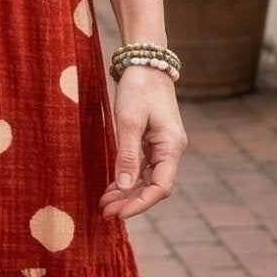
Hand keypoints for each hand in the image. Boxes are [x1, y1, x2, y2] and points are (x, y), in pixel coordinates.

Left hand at [99, 66, 185, 220]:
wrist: (146, 62)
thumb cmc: (139, 88)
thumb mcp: (129, 121)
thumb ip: (127, 154)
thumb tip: (125, 185)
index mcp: (172, 147)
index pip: (160, 187)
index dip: (140, 204)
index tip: (118, 214)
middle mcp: (171, 150)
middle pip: (154, 187)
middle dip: (130, 202)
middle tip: (105, 213)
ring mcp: (163, 146)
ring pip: (147, 179)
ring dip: (127, 193)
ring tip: (104, 204)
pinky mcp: (153, 141)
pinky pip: (143, 168)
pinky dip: (128, 179)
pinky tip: (111, 188)